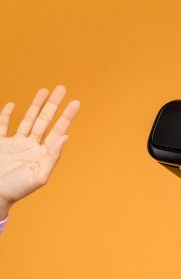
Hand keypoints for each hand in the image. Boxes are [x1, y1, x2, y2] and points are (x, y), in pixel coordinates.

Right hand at [0, 85, 79, 208]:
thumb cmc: (17, 190)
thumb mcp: (39, 176)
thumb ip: (53, 157)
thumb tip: (66, 137)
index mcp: (42, 154)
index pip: (58, 131)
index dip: (66, 117)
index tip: (76, 102)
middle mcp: (30, 147)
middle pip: (44, 120)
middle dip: (53, 105)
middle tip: (62, 88)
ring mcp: (15, 144)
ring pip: (27, 119)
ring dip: (35, 105)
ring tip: (44, 90)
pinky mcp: (0, 144)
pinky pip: (2, 126)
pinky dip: (6, 114)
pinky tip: (11, 105)